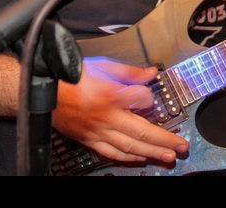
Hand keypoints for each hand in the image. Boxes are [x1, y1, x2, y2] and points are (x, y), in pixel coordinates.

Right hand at [53, 57, 188, 163]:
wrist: (43, 90)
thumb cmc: (71, 77)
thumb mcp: (103, 65)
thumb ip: (130, 72)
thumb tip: (151, 73)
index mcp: (112, 95)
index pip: (143, 99)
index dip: (151, 97)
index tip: (151, 95)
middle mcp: (107, 116)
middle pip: (142, 131)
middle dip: (165, 141)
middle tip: (181, 146)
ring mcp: (98, 131)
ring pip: (129, 146)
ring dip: (152, 152)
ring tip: (168, 157)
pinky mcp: (89, 139)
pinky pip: (111, 152)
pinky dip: (128, 158)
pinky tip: (141, 159)